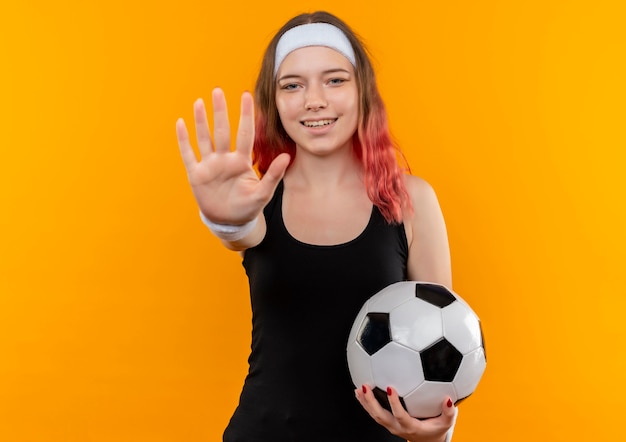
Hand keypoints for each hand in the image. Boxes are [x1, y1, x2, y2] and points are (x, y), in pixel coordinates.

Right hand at [176, 88, 289, 223]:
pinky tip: (181, 123)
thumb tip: (286, 157)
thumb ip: (273, 175)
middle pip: (222, 131)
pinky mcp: (196, 174)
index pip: (244, 133)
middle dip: (220, 112)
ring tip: (199, 102)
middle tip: (218, 90)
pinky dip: (184, 140)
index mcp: (241, 161)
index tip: (246, 95)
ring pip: (204, 139)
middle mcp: (224, 159)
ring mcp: (210, 165)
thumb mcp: (263, 193)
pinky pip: (188, 154)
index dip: (245, 115)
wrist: (230, 221)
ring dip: (201, 121)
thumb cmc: (248, 206)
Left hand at [355, 385, 455, 441]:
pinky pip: (374, 413)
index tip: (391, 387)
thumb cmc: (436, 428)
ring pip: (374, 415)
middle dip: (371, 402)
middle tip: (365, 387)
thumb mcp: (446, 423)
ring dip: (365, 402)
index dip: (394, 403)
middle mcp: (397, 427)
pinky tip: (360, 391)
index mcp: (410, 426)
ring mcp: (391, 425)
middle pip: (380, 416)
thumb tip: (448, 400)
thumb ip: (449, 412)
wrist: (428, 440)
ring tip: (358, 388)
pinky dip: (365, 403)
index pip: (400, 415)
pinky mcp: (387, 422)